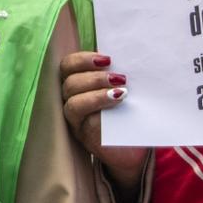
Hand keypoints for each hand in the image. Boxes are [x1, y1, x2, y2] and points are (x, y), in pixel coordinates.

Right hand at [58, 51, 148, 193]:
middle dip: (94, 77)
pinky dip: (102, 112)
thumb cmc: (126, 112)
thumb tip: (126, 56)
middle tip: (120, 78)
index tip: (107, 59)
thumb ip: (115, 74)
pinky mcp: (87, 137)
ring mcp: (77, 122)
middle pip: (69, 84)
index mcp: (77, 85)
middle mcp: (72, 102)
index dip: (82, 59)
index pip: (67, 66)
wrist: (135, 146)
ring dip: (97, 95)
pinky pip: (87, 123)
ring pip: (73, 104)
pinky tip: (119, 104)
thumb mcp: (120, 88)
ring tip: (123, 92)